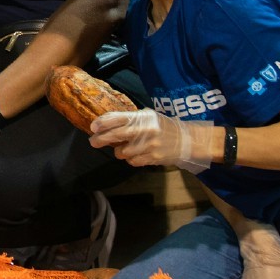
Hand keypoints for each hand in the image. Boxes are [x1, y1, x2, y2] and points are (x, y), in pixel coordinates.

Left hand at [89, 109, 211, 173]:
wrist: (186, 140)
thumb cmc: (162, 126)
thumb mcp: (147, 117)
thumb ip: (129, 119)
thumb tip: (104, 123)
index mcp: (142, 117)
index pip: (118, 118)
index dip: (103, 123)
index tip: (93, 127)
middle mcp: (144, 130)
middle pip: (115, 135)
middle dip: (101, 139)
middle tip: (93, 142)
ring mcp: (148, 145)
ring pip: (122, 152)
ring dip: (119, 151)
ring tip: (125, 147)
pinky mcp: (152, 158)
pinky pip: (132, 161)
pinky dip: (130, 159)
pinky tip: (136, 154)